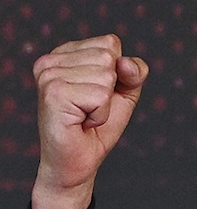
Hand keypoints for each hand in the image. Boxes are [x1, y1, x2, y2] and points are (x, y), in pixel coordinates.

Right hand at [32, 35, 148, 208]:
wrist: (77, 164)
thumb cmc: (96, 130)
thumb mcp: (123, 97)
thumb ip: (134, 74)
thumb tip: (126, 63)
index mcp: (66, 53)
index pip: (111, 43)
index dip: (118, 75)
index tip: (98, 96)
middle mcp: (52, 59)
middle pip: (109, 57)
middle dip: (110, 91)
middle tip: (90, 110)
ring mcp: (49, 74)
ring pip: (106, 76)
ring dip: (104, 106)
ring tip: (84, 116)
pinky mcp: (54, 92)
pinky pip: (100, 96)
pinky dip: (99, 115)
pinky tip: (81, 122)